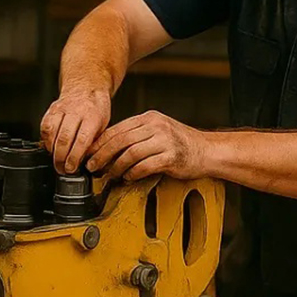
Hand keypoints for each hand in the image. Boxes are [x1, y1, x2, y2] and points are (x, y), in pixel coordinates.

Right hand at [40, 89, 110, 173]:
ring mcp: (62, 109)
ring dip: (52, 151)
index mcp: (92, 116)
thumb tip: (85, 162)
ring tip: (56, 161)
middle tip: (62, 169)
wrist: (86, 87)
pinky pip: (45, 127)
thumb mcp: (103, 125)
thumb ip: (93, 142)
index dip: (74, 158)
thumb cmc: (96, 109)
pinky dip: (46, 140)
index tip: (71, 168)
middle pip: (64, 138)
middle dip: (61, 158)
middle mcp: (76, 111)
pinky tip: (50, 147)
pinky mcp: (51, 109)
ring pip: (52, 133)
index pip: (81, 140)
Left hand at [86, 111, 209, 180]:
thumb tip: (107, 148)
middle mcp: (156, 126)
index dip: (99, 143)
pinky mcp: (171, 157)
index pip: (117, 129)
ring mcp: (165, 141)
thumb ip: (135, 135)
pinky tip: (128, 178)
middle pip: (120, 140)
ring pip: (130, 153)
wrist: (208, 151)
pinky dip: (133, 173)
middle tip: (92, 167)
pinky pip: (145, 166)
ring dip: (116, 167)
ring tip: (109, 175)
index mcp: (149, 118)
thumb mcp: (156, 131)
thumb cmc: (180, 144)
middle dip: (102, 155)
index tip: (88, 154)